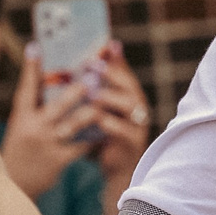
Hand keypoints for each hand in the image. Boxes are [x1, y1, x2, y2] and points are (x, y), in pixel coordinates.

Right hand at [0, 54, 96, 198]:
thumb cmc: (21, 149)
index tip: (38, 47)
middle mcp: (33, 128)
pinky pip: (81, 145)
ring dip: (90, 112)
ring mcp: (46, 144)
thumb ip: (34, 107)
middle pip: (57, 105)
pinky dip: (94, 136)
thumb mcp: (20, 126)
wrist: (14, 185)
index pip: (26, 89)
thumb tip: (45, 78)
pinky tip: (106, 128)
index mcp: (21, 117)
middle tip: (90, 76)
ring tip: (103, 101)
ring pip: (73, 124)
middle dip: (75, 90)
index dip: (31, 68)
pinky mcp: (58, 159)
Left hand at [87, 45, 150, 205]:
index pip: (124, 72)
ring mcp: (138, 125)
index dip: (115, 59)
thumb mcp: (99, 109)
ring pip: (131, 107)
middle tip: (95, 66)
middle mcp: (137, 108)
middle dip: (114, 75)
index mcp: (128, 96)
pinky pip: (125, 131)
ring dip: (113, 98)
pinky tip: (99, 119)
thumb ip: (93, 87)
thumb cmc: (103, 135)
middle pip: (130, 85)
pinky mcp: (133, 144)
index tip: (102, 46)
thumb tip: (76, 67)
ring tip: (95, 94)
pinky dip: (113, 124)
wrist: (114, 168)